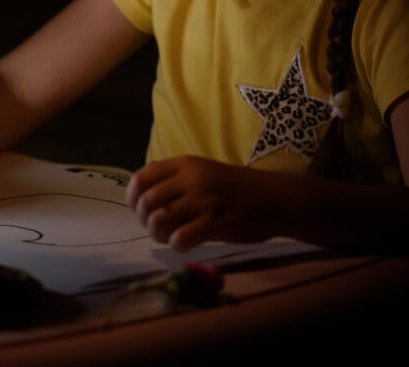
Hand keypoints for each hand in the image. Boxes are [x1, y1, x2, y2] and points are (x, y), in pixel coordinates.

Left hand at [126, 156, 290, 251]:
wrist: (276, 198)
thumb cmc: (237, 188)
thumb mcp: (203, 172)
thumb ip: (174, 179)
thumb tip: (142, 191)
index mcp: (185, 164)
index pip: (141, 177)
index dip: (133, 198)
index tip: (140, 210)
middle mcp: (191, 179)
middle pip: (146, 201)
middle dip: (144, 220)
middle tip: (157, 228)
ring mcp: (204, 200)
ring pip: (159, 220)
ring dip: (159, 234)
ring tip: (171, 237)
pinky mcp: (216, 222)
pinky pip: (181, 238)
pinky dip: (177, 245)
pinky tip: (186, 244)